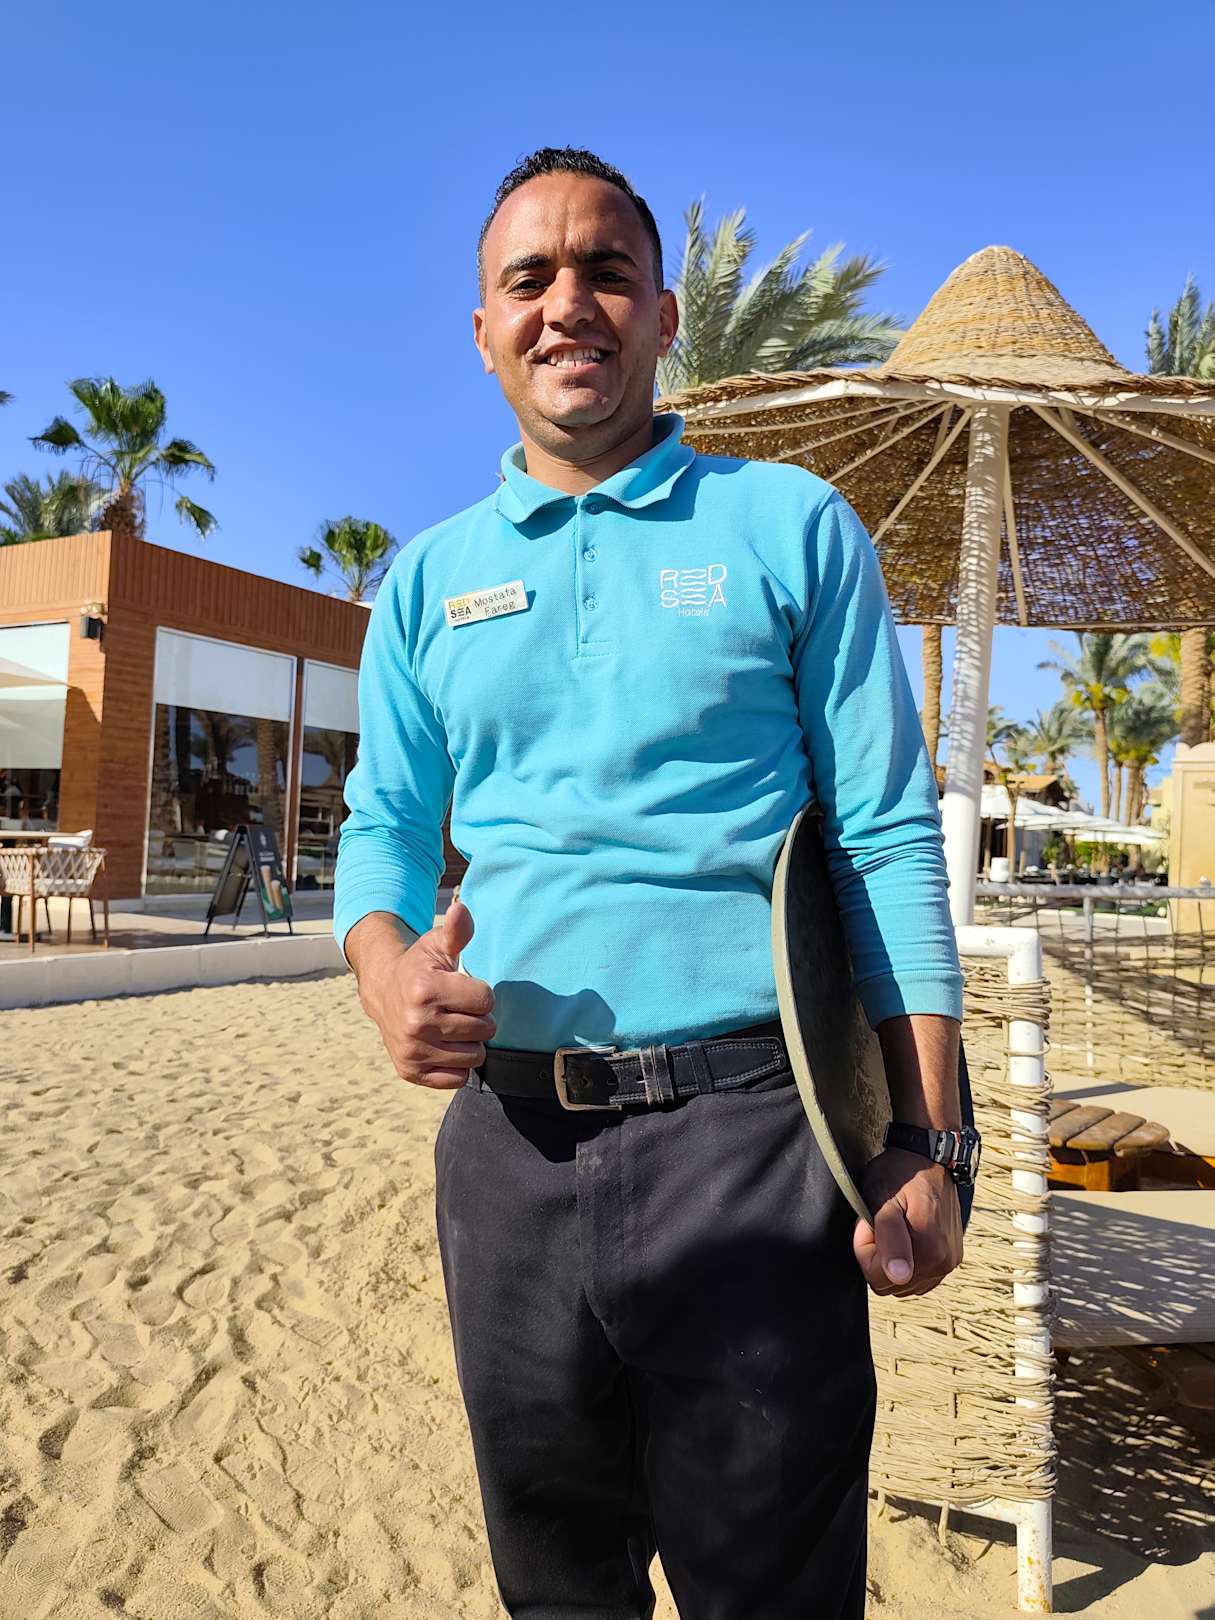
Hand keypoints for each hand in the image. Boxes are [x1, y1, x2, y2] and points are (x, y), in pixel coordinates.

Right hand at [356, 900, 495, 1089]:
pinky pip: (458, 1078)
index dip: (480, 994)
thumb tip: (461, 909)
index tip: (463, 989)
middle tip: (457, 1009)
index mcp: (426, 990)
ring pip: (475, 1056)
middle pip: (484, 1030)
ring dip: (470, 1042)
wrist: (383, 992)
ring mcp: (413, 1050)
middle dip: (477, 1018)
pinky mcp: (410, 1071)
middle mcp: (417, 1023)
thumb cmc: (420, 967)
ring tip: (451, 1026)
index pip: (486, 1001)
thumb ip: (457, 930)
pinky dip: (457, 1064)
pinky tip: (444, 1045)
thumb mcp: (437, 944)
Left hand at [852, 1148, 962, 1297]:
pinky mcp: (951, 1258)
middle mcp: (944, 1262)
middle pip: (891, 1284)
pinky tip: (906, 1236)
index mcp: (929, 1250)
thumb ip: (890, 1239)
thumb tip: (899, 1275)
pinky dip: (907, 1261)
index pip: (877, 1278)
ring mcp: (949, 1262)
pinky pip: (919, 1277)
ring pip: (904, 1283)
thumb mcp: (883, 1200)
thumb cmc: (900, 1174)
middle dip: (878, 1255)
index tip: (870, 1222)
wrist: (928, 1158)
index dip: (865, 1248)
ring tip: (895, 1226)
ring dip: (892, 1258)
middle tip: (882, 1222)